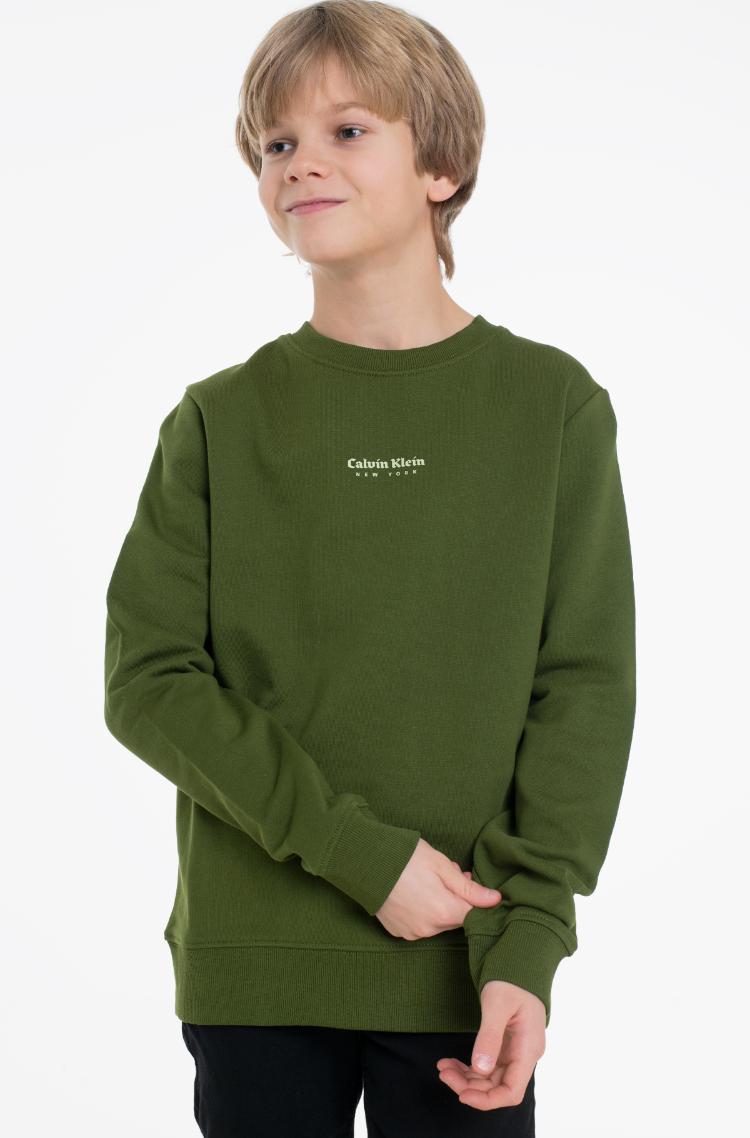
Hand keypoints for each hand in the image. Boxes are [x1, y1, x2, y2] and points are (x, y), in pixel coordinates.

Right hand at [375, 839, 501, 939]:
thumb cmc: (406, 858)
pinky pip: (419, 925)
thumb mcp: (442, 866)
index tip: (465, 878)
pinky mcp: (398, 932)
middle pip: (455, 918)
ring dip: (438, 906)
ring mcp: (412, 933)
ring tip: (426, 881)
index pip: (474, 914)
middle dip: (455, 899)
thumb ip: (469, 888)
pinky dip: (421, 912)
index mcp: (445, 912)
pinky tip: (412, 892)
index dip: (473, 896)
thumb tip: (496, 900)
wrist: (366, 861)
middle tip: (446, 874)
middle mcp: (429, 929)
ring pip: (437, 923)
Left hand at [436, 980, 544, 1110]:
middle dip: (469, 1086)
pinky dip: (469, 1067)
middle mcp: (524, 1055)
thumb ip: (489, 1037)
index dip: (487, 1100)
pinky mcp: (505, 1046)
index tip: (462, 1095)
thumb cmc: (510, 980)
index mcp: (528, 1049)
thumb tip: (479, 1069)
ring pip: (489, 1078)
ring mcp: (515, 1052)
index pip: (511, 1092)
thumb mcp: (497, 1005)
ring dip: (466, 1078)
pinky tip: (451, 1062)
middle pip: (497, 1087)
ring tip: (443, 1067)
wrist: (518, 963)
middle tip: (443, 1072)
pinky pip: (487, 1066)